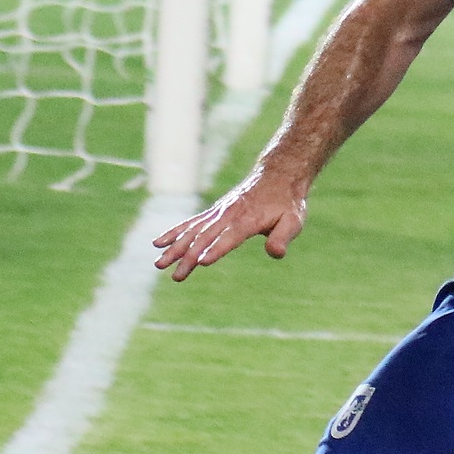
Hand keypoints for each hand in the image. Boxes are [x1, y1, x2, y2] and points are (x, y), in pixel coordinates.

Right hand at [150, 166, 311, 279]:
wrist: (277, 177)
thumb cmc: (287, 203)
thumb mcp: (294, 220)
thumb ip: (283, 236)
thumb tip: (275, 253)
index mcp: (248, 220)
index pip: (229, 237)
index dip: (216, 250)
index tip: (201, 263)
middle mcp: (228, 215)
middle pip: (205, 238)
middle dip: (188, 257)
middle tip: (175, 277)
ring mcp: (218, 213)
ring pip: (192, 232)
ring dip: (175, 248)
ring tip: (159, 264)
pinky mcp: (213, 213)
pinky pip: (190, 223)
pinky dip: (174, 233)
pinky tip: (159, 244)